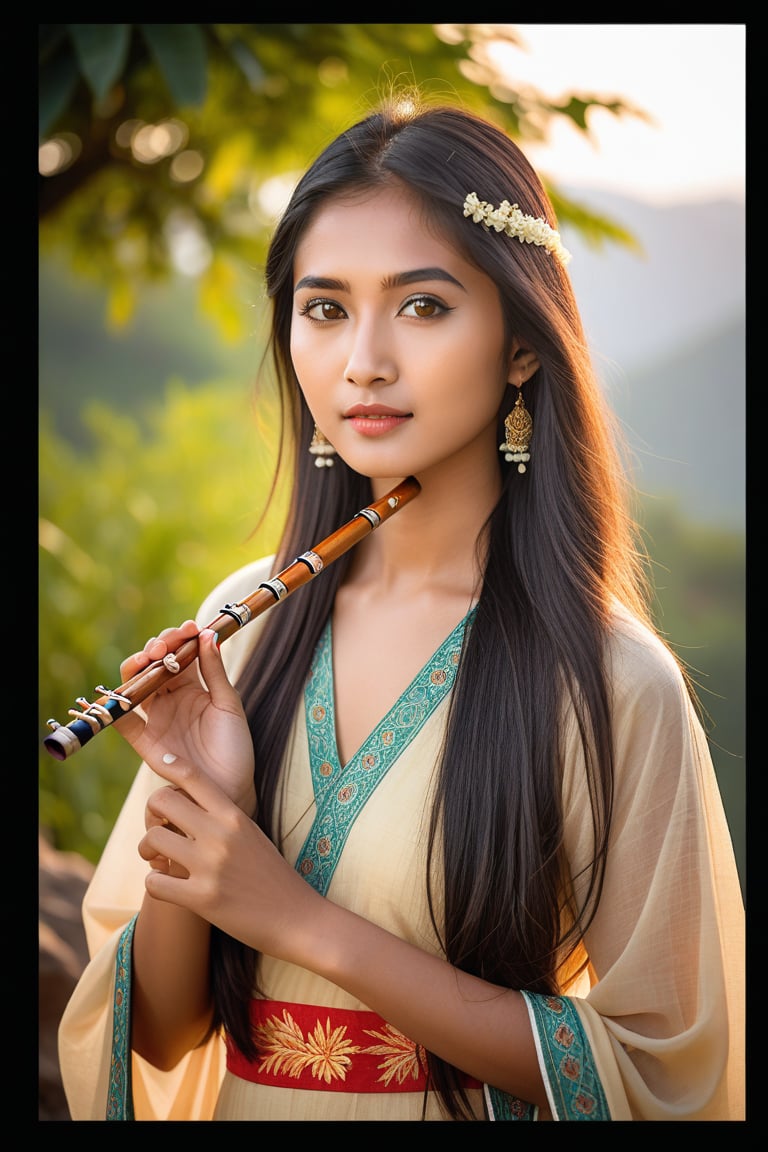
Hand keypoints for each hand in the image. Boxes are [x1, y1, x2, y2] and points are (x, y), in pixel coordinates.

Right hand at [116, 624, 255, 813]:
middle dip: (158, 646)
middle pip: (153, 663)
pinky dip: (116, 706)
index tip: (190, 628)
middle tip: (166, 644)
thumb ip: (214, 671)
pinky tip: (123, 691)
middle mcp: (170, 698)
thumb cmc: (234, 747)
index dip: (180, 638)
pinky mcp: (145, 741)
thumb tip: (208, 633)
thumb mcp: (229, 704)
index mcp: (193, 686)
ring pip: (135, 684)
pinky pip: (123, 721)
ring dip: (136, 666)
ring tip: (148, 657)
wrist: (231, 788)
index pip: (179, 653)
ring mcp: (156, 717)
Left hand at [140, 752, 322, 961]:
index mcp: (234, 815)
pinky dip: (154, 884)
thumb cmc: (272, 876)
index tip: (161, 764)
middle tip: (157, 831)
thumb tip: (186, 806)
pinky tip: (167, 887)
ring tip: (158, 861)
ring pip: (152, 839)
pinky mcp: (202, 898)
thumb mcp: (251, 835)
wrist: (297, 918)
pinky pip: (154, 882)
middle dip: (151, 814)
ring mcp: (211, 866)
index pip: (193, 776)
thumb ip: (222, 818)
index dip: (169, 764)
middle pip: (161, 800)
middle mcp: (221, 834)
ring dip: (147, 851)